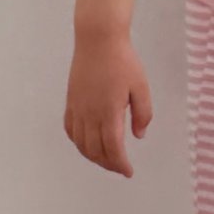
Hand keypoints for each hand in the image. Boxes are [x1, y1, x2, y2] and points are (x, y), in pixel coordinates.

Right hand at [64, 29, 152, 177]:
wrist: (98, 40)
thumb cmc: (124, 61)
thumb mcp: (141, 87)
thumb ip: (142, 113)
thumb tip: (138, 136)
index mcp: (109, 112)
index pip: (113, 148)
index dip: (120, 164)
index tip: (128, 172)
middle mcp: (90, 114)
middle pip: (96, 150)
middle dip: (108, 164)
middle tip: (120, 167)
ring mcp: (78, 108)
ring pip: (81, 143)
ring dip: (93, 157)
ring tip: (106, 160)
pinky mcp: (71, 102)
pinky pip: (71, 130)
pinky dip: (78, 143)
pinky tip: (87, 144)